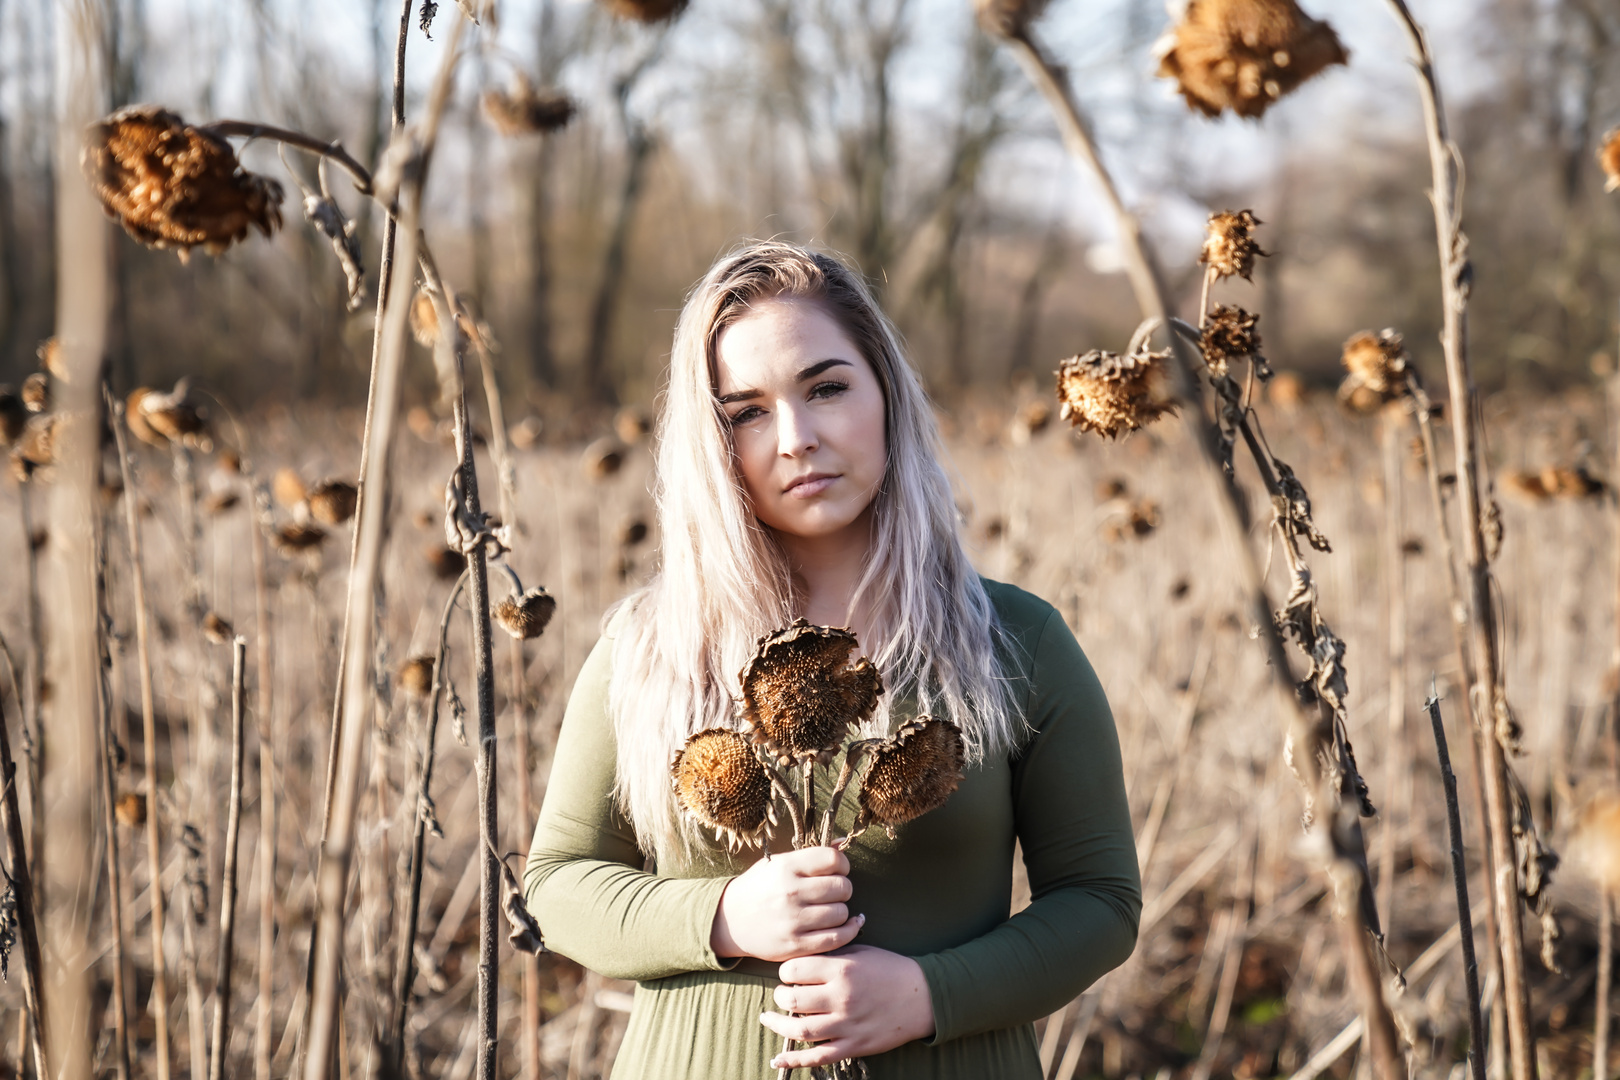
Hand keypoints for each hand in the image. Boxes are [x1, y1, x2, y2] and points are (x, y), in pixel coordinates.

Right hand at [710, 845, 862, 962]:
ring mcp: (793, 920)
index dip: (843, 864)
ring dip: (842, 911)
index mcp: (786, 867)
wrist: (729, 920)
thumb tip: (842, 843)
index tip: (838, 871)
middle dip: (843, 889)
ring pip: (841, 913)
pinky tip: (846, 925)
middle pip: (842, 887)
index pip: (833, 859)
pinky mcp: (795, 945)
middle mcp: (790, 892)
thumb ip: (810, 855)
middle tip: (834, 893)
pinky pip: (836, 938)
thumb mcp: (778, 864)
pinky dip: (848, 931)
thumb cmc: (759, 888)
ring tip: (831, 909)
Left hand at [760, 944, 935, 1068]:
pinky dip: (795, 1061)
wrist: (922, 996)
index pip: (795, 969)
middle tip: (781, 994)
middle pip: (793, 1000)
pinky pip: (819, 1057)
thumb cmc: (889, 969)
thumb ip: (830, 957)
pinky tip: (777, 1059)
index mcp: (842, 970)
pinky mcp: (854, 1046)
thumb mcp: (859, 953)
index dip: (786, 970)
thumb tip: (799, 962)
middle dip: (780, 996)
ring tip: (769, 1018)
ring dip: (779, 1026)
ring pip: (801, 1030)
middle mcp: (842, 998)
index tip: (788, 973)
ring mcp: (847, 1025)